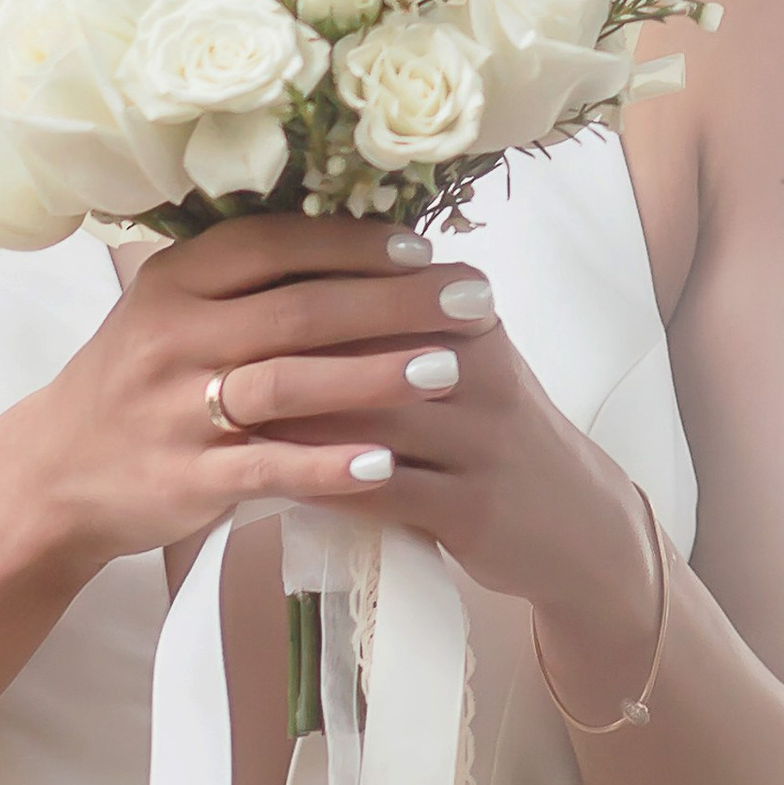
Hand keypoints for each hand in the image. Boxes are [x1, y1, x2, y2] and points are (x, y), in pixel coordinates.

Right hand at [8, 212, 506, 575]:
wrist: (56, 472)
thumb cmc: (137, 379)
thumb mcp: (170, 308)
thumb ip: (245, 279)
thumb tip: (361, 242)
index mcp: (176, 279)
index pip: (275, 244)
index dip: (354, 244)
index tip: (426, 246)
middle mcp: (174, 334)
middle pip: (298, 308)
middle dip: (395, 302)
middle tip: (473, 300)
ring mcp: (177, 408)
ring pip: (288, 382)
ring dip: (374, 376)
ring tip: (448, 371)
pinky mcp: (185, 478)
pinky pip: (267, 467)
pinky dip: (327, 465)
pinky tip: (386, 465)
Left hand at [199, 232, 665, 695]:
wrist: (577, 524)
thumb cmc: (496, 431)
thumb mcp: (467, 357)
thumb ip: (398, 314)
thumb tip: (295, 261)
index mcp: (473, 319)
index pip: (379, 283)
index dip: (303, 280)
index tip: (228, 280)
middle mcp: (481, 371)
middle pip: (366, 345)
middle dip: (285, 344)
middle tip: (206, 341)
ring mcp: (480, 442)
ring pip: (367, 418)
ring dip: (291, 416)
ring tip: (218, 408)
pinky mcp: (472, 510)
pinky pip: (380, 492)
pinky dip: (320, 480)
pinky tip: (266, 478)